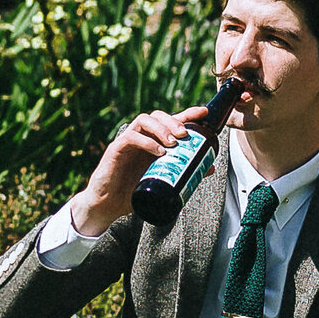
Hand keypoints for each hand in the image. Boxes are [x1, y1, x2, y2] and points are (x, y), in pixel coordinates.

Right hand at [73, 103, 213, 236]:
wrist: (108, 205)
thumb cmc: (134, 191)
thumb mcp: (163, 181)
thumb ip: (184, 172)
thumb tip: (210, 167)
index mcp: (152, 141)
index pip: (170, 121)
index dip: (187, 113)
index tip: (204, 112)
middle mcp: (140, 137)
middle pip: (157, 115)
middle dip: (173, 121)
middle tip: (185, 135)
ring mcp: (127, 142)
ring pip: (143, 120)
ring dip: (161, 128)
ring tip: (173, 142)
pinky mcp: (115, 150)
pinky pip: (130, 137)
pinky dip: (146, 142)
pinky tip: (158, 151)